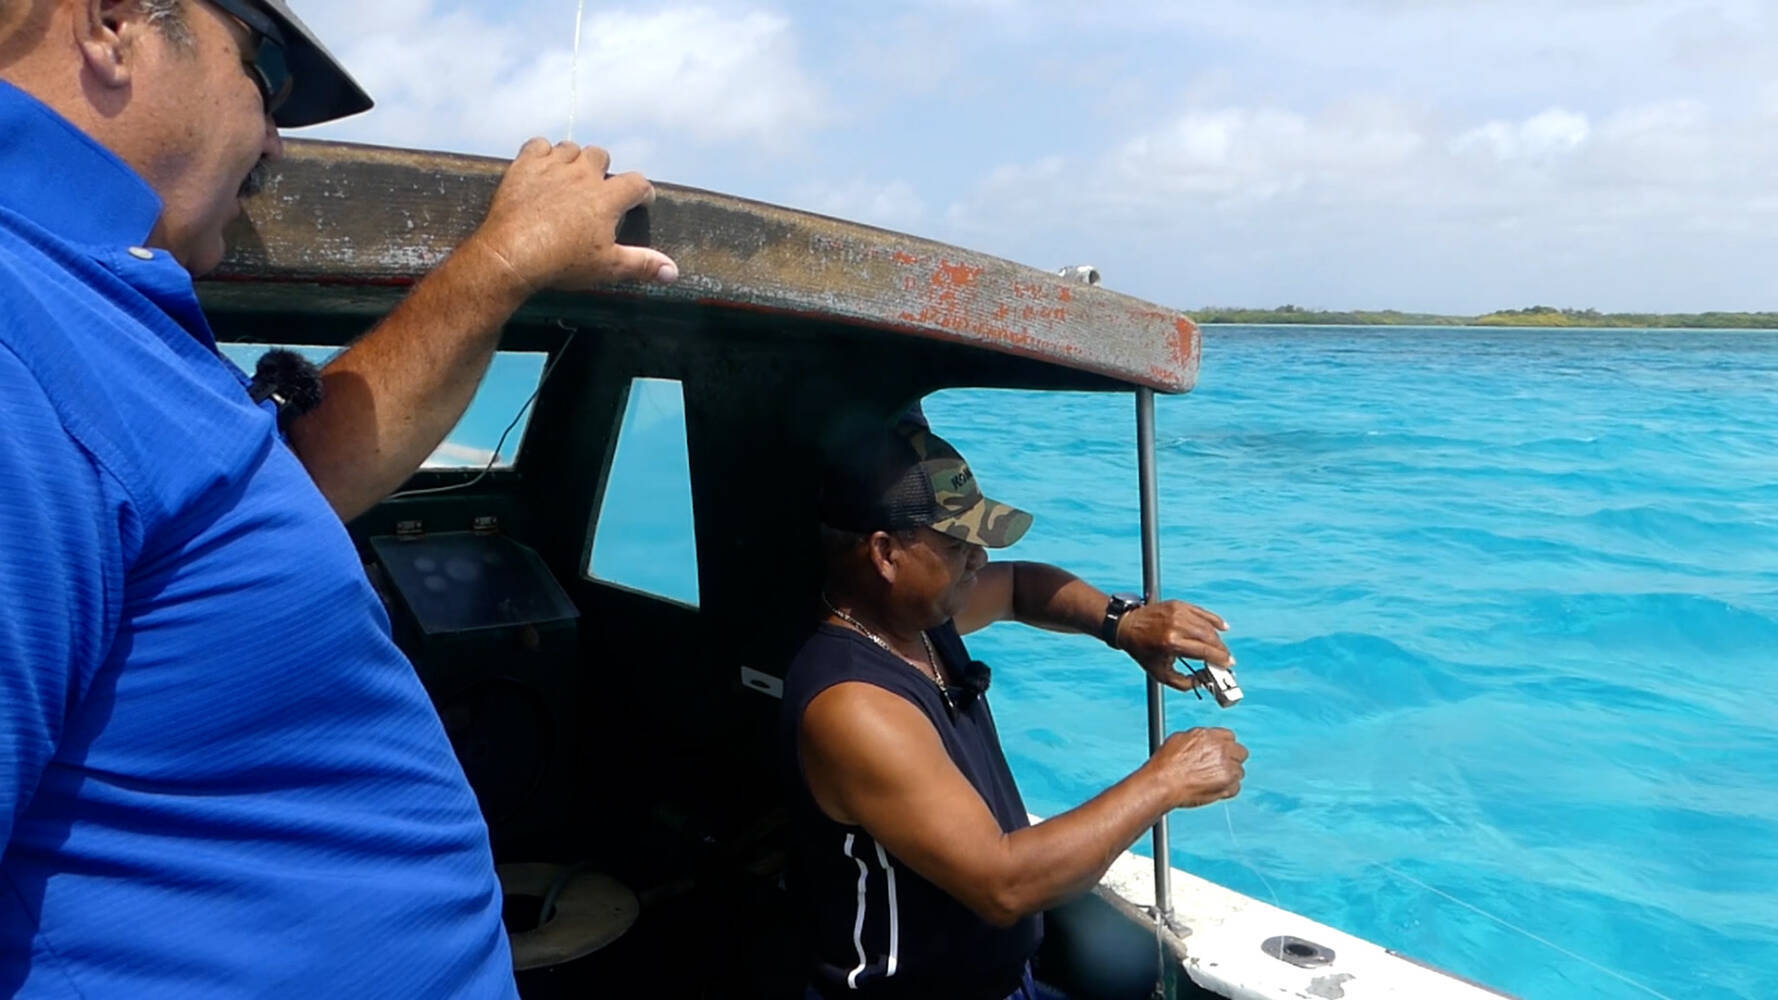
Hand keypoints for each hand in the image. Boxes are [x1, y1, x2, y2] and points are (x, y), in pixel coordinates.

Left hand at [464, 138, 678, 293]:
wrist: (512, 254)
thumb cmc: (563, 263)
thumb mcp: (608, 267)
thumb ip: (643, 264)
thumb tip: (673, 272)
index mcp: (607, 198)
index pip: (637, 183)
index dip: (642, 191)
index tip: (640, 201)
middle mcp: (583, 174)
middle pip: (601, 156)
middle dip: (602, 170)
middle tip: (596, 190)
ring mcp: (553, 166)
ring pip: (571, 148)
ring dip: (573, 160)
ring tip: (568, 178)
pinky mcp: (525, 165)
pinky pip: (538, 145)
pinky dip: (542, 153)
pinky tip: (541, 167)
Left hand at [1116, 599, 1233, 691]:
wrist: (1127, 626)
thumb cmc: (1143, 652)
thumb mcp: (1161, 674)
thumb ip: (1185, 683)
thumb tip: (1205, 680)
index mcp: (1172, 643)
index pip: (1205, 651)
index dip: (1220, 658)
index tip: (1229, 664)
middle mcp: (1176, 625)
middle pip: (1210, 638)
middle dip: (1221, 650)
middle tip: (1226, 658)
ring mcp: (1178, 612)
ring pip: (1208, 626)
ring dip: (1218, 638)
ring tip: (1220, 648)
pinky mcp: (1178, 604)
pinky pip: (1202, 612)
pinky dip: (1214, 620)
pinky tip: (1222, 627)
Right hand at [1145, 728, 1246, 808]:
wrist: (1163, 784)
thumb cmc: (1165, 764)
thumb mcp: (1179, 739)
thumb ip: (1198, 738)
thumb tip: (1203, 740)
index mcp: (1209, 736)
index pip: (1230, 736)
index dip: (1225, 745)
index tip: (1221, 751)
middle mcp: (1221, 750)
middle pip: (1240, 752)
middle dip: (1232, 759)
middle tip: (1220, 766)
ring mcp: (1226, 768)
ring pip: (1239, 771)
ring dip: (1230, 775)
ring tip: (1213, 780)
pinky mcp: (1227, 786)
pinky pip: (1236, 788)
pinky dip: (1227, 790)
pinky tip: (1214, 789)